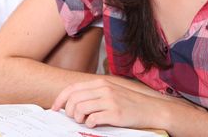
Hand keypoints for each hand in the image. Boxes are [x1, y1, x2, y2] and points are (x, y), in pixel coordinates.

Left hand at [52, 78, 169, 128]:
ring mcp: (110, 100)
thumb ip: (94, 93)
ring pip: (81, 109)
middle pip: (74, 99)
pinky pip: (93, 119)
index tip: (55, 108)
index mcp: (100, 83)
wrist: (152, 109)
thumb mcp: (111, 91)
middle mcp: (103, 89)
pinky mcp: (115, 113)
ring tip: (83, 121)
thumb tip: (73, 101)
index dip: (60, 99)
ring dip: (78, 118)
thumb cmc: (129, 102)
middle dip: (68, 111)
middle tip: (73, 118)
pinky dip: (89, 123)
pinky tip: (94, 124)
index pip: (72, 89)